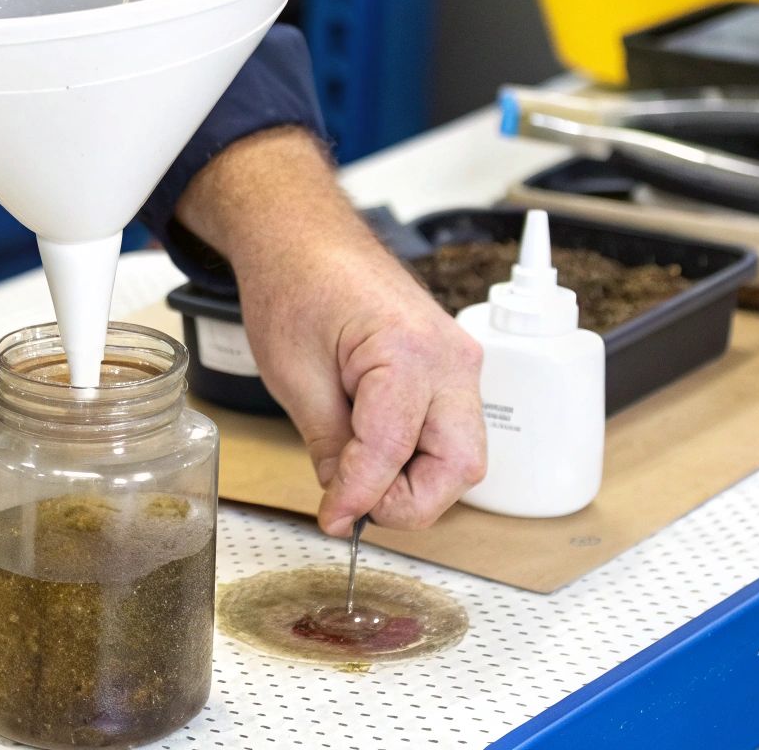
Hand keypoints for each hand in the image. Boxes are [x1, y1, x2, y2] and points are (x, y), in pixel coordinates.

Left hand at [175, 128, 485, 535]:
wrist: (304, 238)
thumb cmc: (295, 285)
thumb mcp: (295, 376)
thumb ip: (330, 447)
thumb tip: (347, 504)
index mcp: (408, 351)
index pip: (394, 452)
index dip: (361, 498)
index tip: (332, 520)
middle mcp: (450, 357)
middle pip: (459, 465)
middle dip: (409, 502)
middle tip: (354, 507)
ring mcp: (460, 361)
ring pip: (464, 455)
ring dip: (418, 483)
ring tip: (361, 480)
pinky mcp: (453, 368)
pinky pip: (454, 430)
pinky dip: (421, 457)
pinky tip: (377, 456)